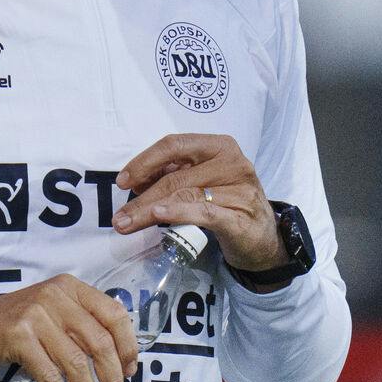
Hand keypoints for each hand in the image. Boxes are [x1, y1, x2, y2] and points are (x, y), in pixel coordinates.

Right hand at [0, 275, 138, 381]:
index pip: (115, 315)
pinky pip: (50, 376)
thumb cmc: (16, 326)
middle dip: (111, 380)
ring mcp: (36, 315)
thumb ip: (82, 327)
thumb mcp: (53, 314)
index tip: (129, 373)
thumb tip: (119, 367)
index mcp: (71, 288)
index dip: (128, 347)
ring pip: (76, 364)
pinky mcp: (18, 337)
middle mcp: (56, 296)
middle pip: (99, 343)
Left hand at [113, 133, 287, 278]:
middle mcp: (232, 162)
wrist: (261, 236)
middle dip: (141, 197)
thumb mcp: (202, 180)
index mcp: (219, 146)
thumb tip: (135, 181)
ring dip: (149, 212)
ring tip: (128, 224)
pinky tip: (159, 215)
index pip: (174, 145)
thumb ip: (174, 174)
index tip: (122, 181)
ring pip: (184, 196)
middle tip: (119, 217)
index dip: (145, 161)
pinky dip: (179, 213)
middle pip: (175, 176)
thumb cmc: (226, 202)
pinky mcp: (240, 217)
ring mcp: (239, 190)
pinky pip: (204, 212)